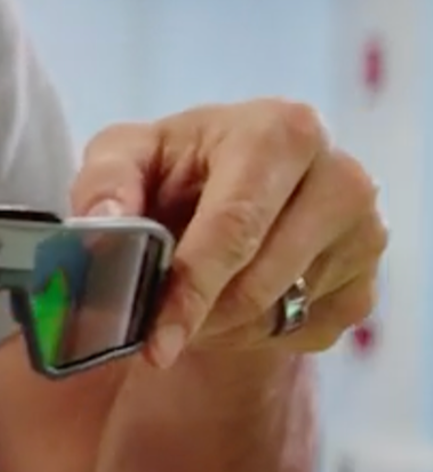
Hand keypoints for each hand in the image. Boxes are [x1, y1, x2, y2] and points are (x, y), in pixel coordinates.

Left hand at [71, 99, 384, 367]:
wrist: (229, 183)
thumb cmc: (176, 165)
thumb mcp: (128, 155)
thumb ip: (106, 182)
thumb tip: (102, 221)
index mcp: (281, 131)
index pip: (234, 227)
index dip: (190, 289)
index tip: (155, 340)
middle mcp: (340, 178)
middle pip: (261, 279)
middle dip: (200, 316)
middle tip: (154, 331)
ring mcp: (365, 234)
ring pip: (281, 313)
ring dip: (222, 326)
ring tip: (189, 299)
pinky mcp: (369, 282)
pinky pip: (305, 334)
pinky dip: (256, 334)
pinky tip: (232, 301)